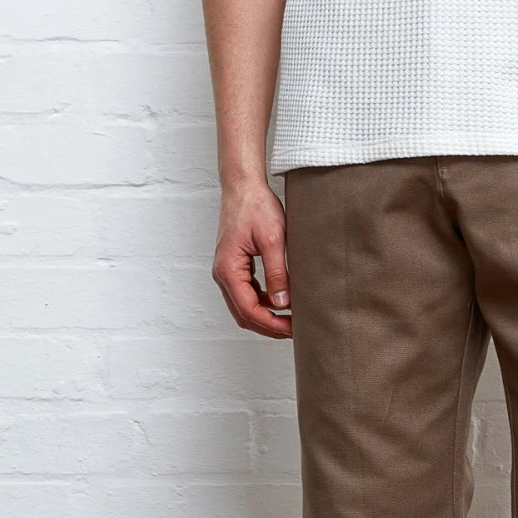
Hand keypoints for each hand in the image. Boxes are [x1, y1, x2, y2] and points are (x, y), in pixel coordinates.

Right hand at [212, 178, 291, 338]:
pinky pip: (246, 292)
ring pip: (243, 305)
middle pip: (243, 313)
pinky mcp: (235, 266)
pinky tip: (281, 301)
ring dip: (265, 316)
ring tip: (290, 320)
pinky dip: (262, 302)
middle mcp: (222, 273)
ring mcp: (227, 270)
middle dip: (268, 326)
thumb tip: (283, 303)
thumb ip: (277, 273)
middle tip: (294, 331)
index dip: (272, 323)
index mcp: (228, 269)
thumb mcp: (272, 239)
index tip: (293, 328)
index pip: (249, 309)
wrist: (243, 186)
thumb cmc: (255, 206)